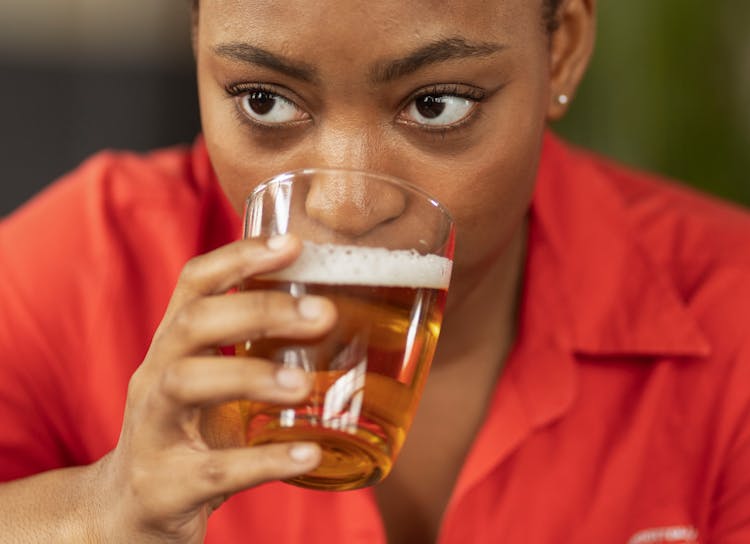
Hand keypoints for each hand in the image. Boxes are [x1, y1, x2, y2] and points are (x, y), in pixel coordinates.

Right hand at [93, 235, 334, 542]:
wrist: (129, 508)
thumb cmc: (188, 431)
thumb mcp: (213, 381)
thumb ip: (256, 350)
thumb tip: (339, 318)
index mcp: (174, 346)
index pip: (195, 282)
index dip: (239, 256)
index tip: (292, 243)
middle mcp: (155, 377)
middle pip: (193, 323)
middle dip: (258, 310)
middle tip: (322, 314)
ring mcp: (152, 431)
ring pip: (186, 384)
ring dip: (252, 376)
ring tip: (304, 384)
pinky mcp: (164, 486)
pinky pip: (213, 470)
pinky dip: (264, 461)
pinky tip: (309, 455)